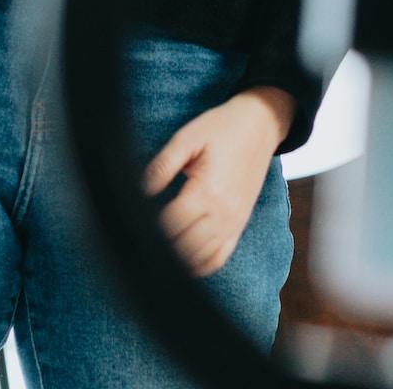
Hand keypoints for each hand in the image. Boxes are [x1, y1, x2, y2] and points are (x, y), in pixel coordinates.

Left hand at [141, 87, 291, 277]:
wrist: (260, 125)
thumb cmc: (221, 128)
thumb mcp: (187, 137)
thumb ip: (163, 165)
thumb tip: (141, 190)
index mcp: (207, 190)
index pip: (171, 223)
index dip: (150, 228)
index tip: (133, 226)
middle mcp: (223, 213)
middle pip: (185, 245)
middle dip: (161, 246)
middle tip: (140, 242)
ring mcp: (234, 222)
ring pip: (202, 258)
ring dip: (179, 260)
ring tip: (157, 255)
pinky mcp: (239, 224)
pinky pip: (220, 257)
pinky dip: (200, 266)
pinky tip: (183, 265)